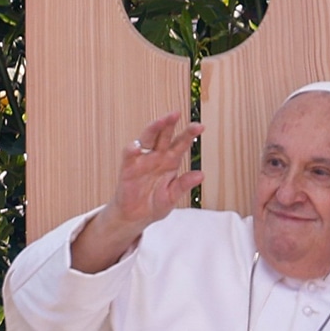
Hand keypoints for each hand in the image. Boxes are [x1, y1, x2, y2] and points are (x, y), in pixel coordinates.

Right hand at [71, 113, 203, 272]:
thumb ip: (184, 185)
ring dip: (153, 129)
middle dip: (169, 124)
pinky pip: (130, 156)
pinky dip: (132, 150)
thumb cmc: (154, 203)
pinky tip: (137, 146)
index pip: (180, 144)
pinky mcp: (128, 169)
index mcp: (170, 162)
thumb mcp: (172, 196)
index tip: (200, 126)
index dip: (189, 134)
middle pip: (163, 136)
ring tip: (160, 121)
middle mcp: (156, 157)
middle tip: (176, 114)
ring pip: (147, 139)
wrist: (136, 217)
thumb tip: (201, 175)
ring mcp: (142, 161)